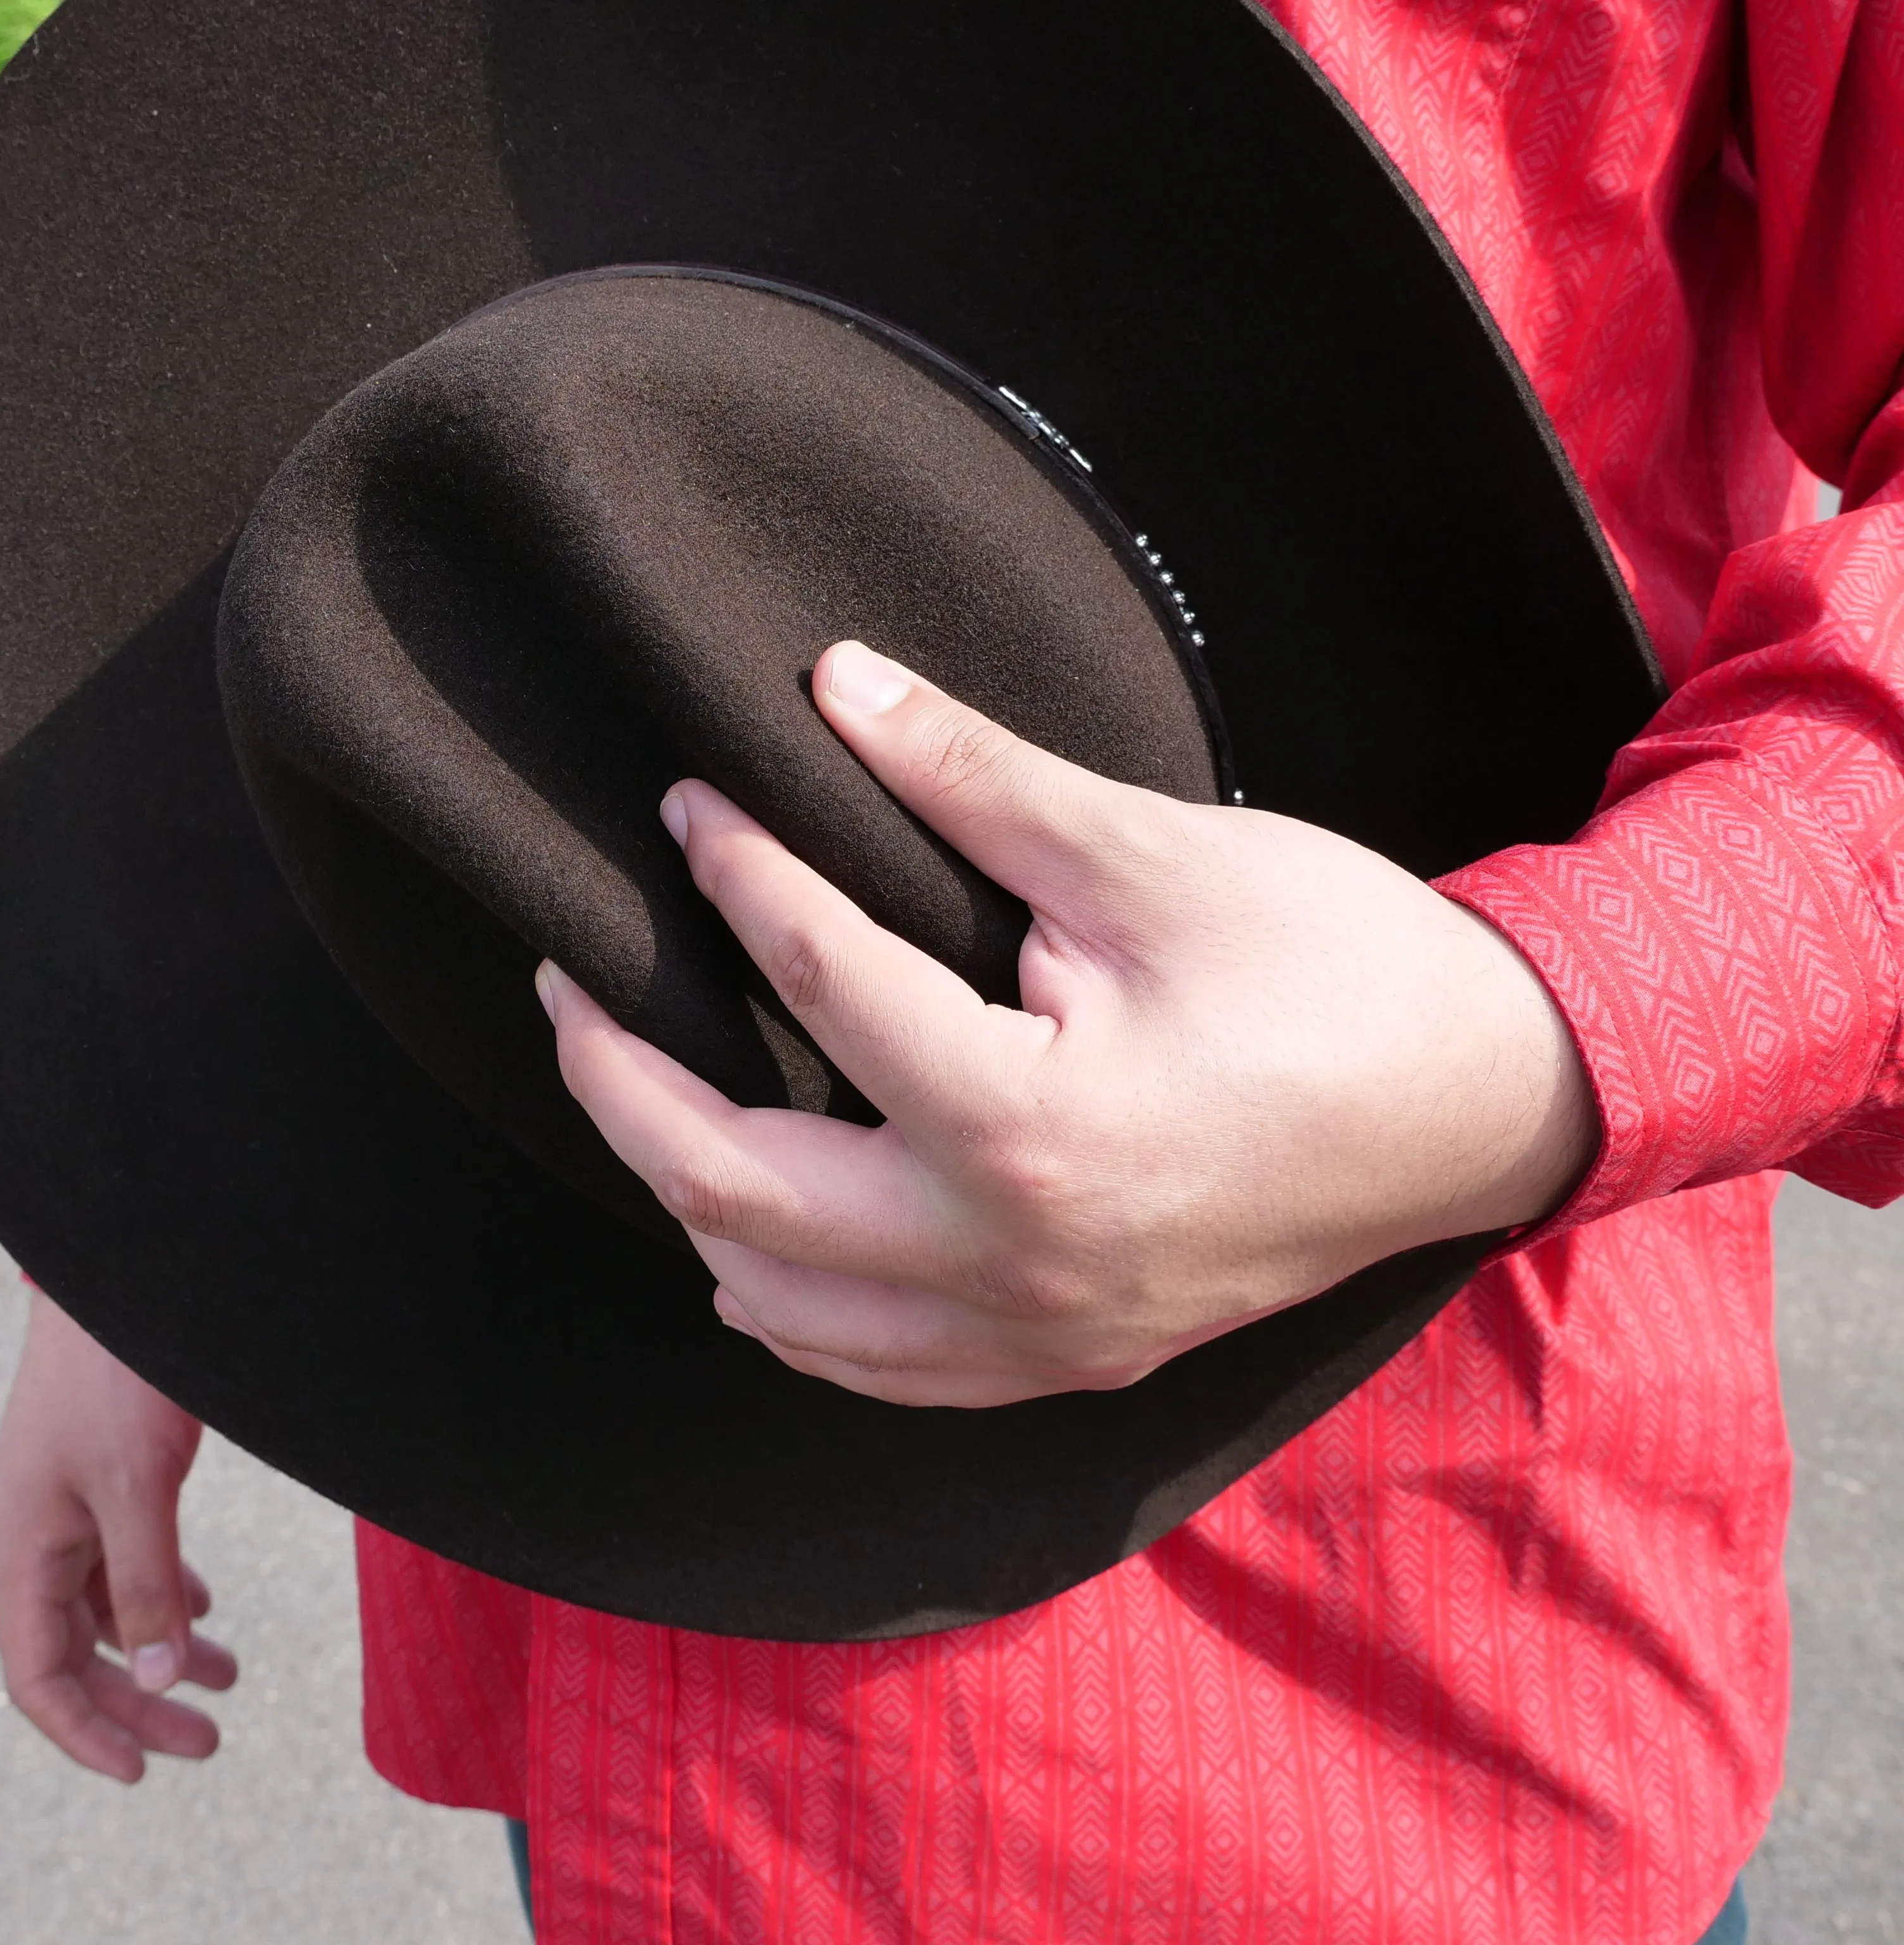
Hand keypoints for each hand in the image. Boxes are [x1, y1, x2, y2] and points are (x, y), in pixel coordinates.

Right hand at [0, 1288, 237, 1778]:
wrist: (118, 1270)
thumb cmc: (117, 1372)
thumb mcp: (138, 1484)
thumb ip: (145, 1581)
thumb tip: (156, 1680)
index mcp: (22, 1547)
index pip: (35, 1675)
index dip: (85, 1731)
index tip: (145, 1772)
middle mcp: (33, 1535)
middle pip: (75, 1651)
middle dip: (140, 1702)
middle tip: (214, 1738)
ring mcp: (64, 1504)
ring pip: (105, 1605)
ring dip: (161, 1646)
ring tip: (231, 1676)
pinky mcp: (98, 1473)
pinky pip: (121, 1558)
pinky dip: (163, 1590)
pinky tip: (204, 1604)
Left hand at [539, 640, 1596, 1406]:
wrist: (1491, 1103)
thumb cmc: (1340, 967)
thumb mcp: (1153, 854)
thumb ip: (975, 778)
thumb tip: (833, 684)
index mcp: (1029, 1129)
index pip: (819, 987)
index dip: (734, 875)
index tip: (680, 801)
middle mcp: (1011, 1264)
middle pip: (732, 1189)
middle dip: (617, 1081)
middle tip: (562, 985)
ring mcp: (1036, 1334)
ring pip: (777, 1305)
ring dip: (685, 1199)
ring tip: (636, 1090)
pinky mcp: (1067, 1358)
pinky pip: (869, 1368)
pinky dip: (783, 1298)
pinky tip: (755, 1231)